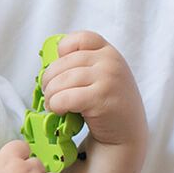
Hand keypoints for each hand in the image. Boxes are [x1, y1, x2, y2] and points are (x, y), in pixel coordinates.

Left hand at [40, 31, 146, 146]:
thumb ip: (81, 64)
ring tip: (53, 104)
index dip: (62, 52)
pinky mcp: (101, 99)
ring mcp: (108, 79)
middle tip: (50, 94)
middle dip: (49, 80)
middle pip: (62, 63)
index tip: (61, 70)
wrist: (126, 133)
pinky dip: (56, 106)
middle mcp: (111, 61)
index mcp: (108, 52)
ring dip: (50, 95)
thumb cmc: (106, 103)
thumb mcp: (100, 75)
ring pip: (60, 81)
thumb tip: (47, 64)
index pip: (79, 39)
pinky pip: (64, 98)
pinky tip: (61, 111)